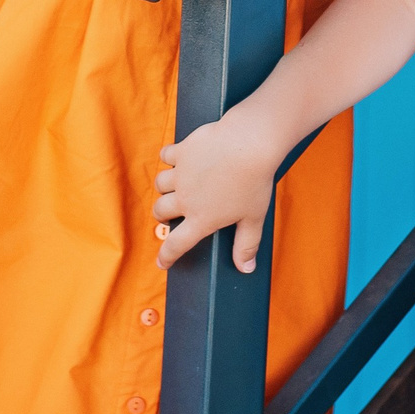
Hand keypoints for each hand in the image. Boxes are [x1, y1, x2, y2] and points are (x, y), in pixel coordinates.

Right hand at [154, 112, 288, 272]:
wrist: (249, 143)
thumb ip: (247, 245)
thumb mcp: (254, 219)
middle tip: (171, 214)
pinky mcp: (182, 150)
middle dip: (163, 215)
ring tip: (176, 186)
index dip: (166, 257)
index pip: (176, 245)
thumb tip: (245, 269)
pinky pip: (166, 155)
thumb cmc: (254, 182)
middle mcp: (186, 198)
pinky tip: (178, 158)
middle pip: (160, 212)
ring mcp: (181, 173)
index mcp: (202, 219)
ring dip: (165, 187)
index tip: (161, 262)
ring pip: (160, 184)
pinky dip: (169, 157)